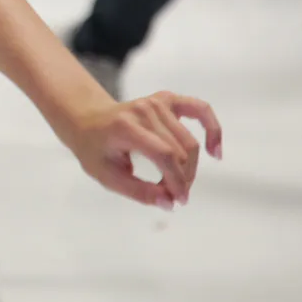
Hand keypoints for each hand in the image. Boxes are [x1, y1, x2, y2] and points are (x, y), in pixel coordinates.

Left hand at [63, 91, 222, 208]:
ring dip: (190, 167)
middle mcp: (144, 110)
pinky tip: (215, 151)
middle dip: (182, 178)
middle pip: (180, 150)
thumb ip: (139, 192)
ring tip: (179, 182)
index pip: (164, 155)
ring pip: (189, 141)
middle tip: (173, 196)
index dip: (176, 180)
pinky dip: (213, 129)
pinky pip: (200, 110)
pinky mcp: (167, 99)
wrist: (86, 120)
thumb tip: (170, 203)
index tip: (178, 201)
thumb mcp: (108, 177)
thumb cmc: (94, 149)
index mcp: (125, 127)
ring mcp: (157, 101)